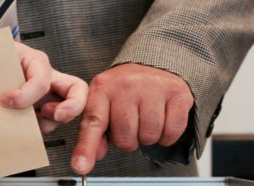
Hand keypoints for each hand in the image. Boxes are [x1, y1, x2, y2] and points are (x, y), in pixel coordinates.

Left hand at [0, 42, 87, 131]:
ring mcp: (47, 96)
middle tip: (56, 116)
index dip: (25, 94)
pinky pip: (48, 124)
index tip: (4, 100)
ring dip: (48, 122)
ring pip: (64, 113)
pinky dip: (37, 130)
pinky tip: (20, 127)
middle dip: (72, 106)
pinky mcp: (40, 112)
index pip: (41, 80)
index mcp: (34, 61)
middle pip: (77, 90)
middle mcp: (47, 78)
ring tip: (25, 122)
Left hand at [71, 64, 193, 174]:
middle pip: (125, 138)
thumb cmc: (124, 90)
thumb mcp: (103, 103)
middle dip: (128, 139)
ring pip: (149, 137)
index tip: (80, 165)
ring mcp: (153, 87)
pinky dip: (166, 135)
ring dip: (147, 137)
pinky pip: (171, 132)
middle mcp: (126, 85)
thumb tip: (93, 156)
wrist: (153, 65)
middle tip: (130, 123)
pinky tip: (161, 119)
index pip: (93, 123)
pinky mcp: (177, 93)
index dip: (86, 147)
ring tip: (145, 119)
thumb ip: (94, 132)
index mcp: (102, 88)